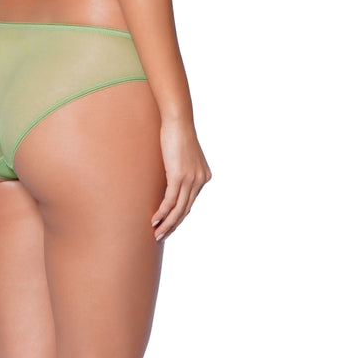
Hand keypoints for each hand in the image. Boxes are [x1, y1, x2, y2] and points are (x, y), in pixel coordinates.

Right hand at [151, 121, 211, 241]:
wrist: (178, 122)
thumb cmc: (177, 134)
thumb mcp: (182, 155)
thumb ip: (180, 168)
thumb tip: (170, 176)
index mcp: (203, 177)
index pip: (190, 202)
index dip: (179, 216)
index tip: (168, 225)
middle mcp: (200, 181)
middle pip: (186, 210)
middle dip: (173, 226)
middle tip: (162, 236)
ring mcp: (191, 180)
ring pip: (178, 209)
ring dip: (167, 224)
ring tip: (157, 234)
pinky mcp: (179, 177)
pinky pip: (170, 200)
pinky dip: (162, 212)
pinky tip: (154, 220)